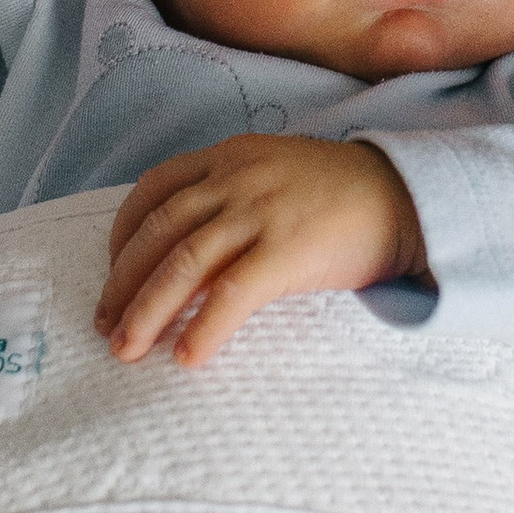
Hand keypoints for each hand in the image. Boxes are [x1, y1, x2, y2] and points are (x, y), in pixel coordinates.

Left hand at [95, 133, 426, 367]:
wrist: (408, 196)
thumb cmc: (342, 194)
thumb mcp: (275, 172)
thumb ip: (231, 193)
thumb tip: (186, 249)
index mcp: (229, 157)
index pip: (153, 189)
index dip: (122, 234)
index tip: (111, 271)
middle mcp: (236, 179)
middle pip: (158, 232)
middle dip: (123, 283)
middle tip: (106, 326)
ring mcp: (261, 212)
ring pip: (183, 263)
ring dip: (147, 311)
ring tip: (127, 350)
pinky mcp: (288, 251)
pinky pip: (232, 293)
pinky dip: (203, 326)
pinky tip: (188, 355)